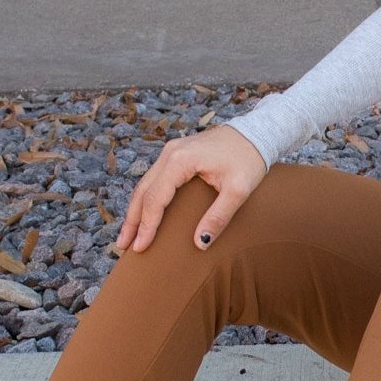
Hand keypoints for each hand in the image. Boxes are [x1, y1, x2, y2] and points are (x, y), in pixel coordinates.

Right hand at [115, 125, 265, 253]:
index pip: (156, 198)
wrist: (256, 133)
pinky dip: (146, 198)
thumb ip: (218, 216)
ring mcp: (171, 151)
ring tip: (128, 235)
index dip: (147, 225)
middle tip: (124, 246)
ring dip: (135, 210)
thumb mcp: (239, 190)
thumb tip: (200, 243)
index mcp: (181, 161)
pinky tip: (143, 213)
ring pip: (145, 184)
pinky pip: (155, 179)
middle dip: (132, 221)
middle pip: (143, 192)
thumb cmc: (249, 159)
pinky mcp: (176, 154)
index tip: (140, 247)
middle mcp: (170, 153)